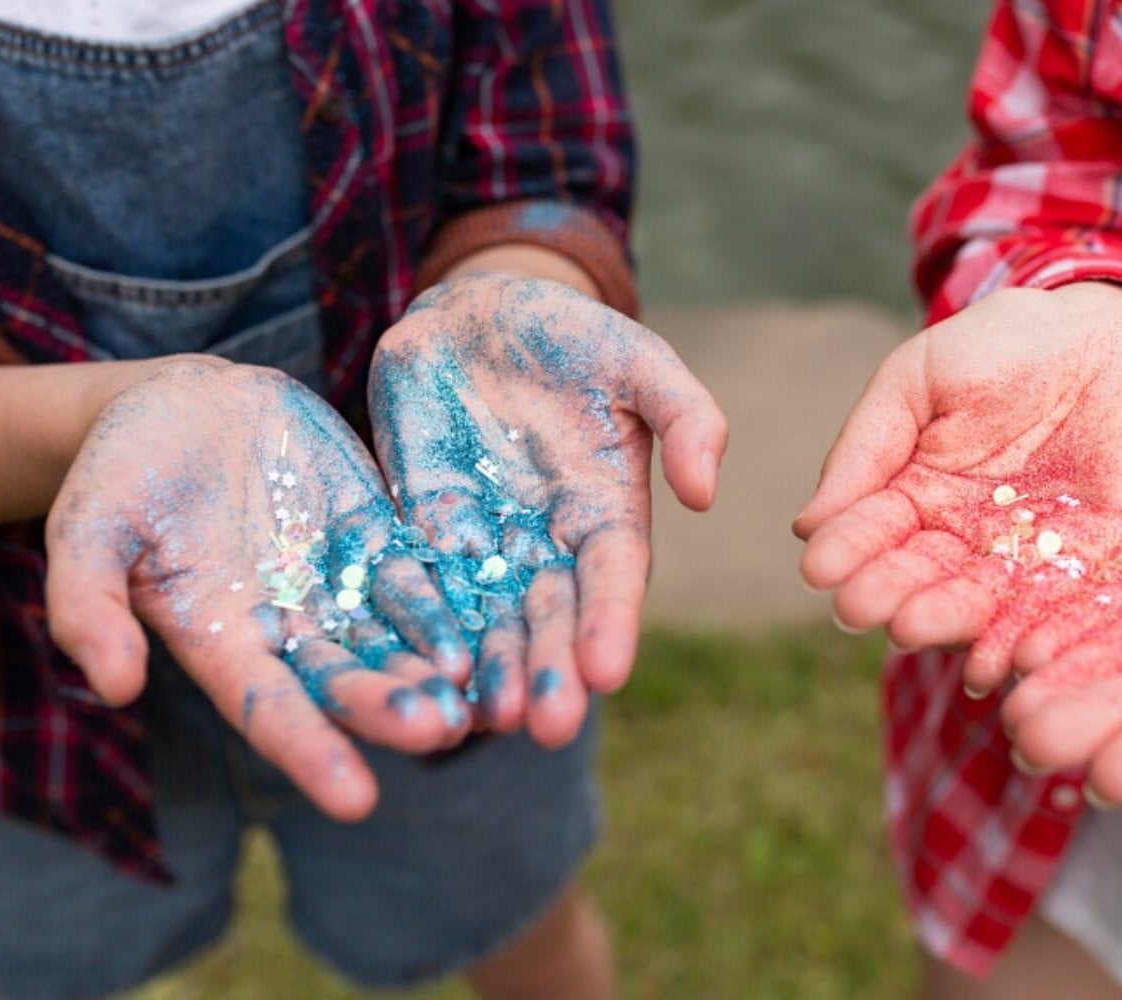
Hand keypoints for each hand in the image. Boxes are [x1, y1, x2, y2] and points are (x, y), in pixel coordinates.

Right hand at [46, 358, 471, 820]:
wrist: (185, 406)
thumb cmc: (122, 470)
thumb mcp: (87, 526)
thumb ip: (91, 605)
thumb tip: (112, 687)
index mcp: (221, 640)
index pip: (269, 709)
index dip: (311, 750)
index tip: (357, 801)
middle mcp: (290, 626)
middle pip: (347, 679)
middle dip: (391, 707)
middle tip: (440, 732)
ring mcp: (339, 583)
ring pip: (396, 637)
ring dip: (436, 667)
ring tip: (481, 694)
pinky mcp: (377, 535)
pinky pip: (422, 573)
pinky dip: (455, 599)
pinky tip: (498, 620)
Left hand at [369, 275, 726, 745]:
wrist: (478, 311)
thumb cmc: (571, 334)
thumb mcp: (639, 359)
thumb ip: (685, 417)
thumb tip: (704, 494)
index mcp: (608, 511)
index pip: (613, 578)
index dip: (610, 622)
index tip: (607, 670)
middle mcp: (549, 542)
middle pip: (550, 616)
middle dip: (550, 670)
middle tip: (549, 727)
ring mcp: (484, 541)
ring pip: (487, 618)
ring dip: (489, 670)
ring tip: (487, 721)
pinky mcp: (421, 529)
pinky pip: (420, 585)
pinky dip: (423, 629)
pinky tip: (417, 673)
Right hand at [794, 283, 1121, 689]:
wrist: (1115, 331)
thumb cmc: (1006, 344)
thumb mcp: (921, 377)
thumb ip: (869, 444)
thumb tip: (808, 524)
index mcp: (912, 495)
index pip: (872, 531)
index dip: (846, 549)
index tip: (818, 568)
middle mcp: (960, 538)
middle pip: (919, 576)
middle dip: (888, 593)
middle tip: (857, 609)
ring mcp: (1024, 557)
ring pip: (978, 600)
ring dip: (943, 620)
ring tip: (910, 630)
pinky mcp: (1093, 566)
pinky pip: (1056, 608)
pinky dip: (1024, 638)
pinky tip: (994, 663)